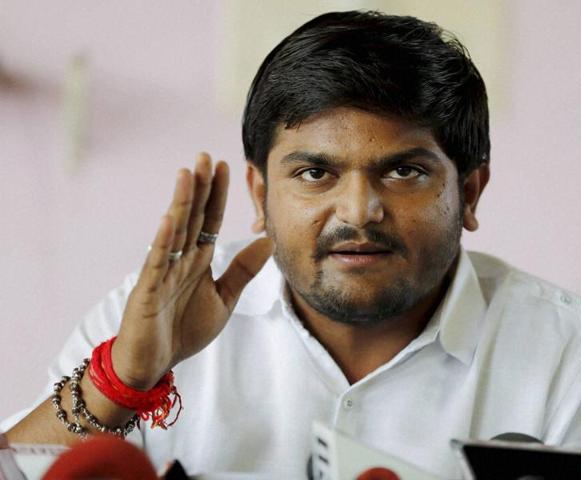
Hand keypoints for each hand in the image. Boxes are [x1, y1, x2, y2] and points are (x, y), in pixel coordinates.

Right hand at [112, 153, 272, 388]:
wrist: (155, 364)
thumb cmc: (184, 329)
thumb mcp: (224, 298)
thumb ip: (243, 270)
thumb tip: (267, 240)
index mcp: (198, 260)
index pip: (209, 220)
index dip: (217, 195)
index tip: (226, 166)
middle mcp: (180, 260)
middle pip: (192, 217)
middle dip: (199, 187)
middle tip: (206, 156)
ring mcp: (162, 272)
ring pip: (174, 232)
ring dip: (181, 203)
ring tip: (187, 174)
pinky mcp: (148, 291)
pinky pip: (158, 263)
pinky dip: (164, 241)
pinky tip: (170, 219)